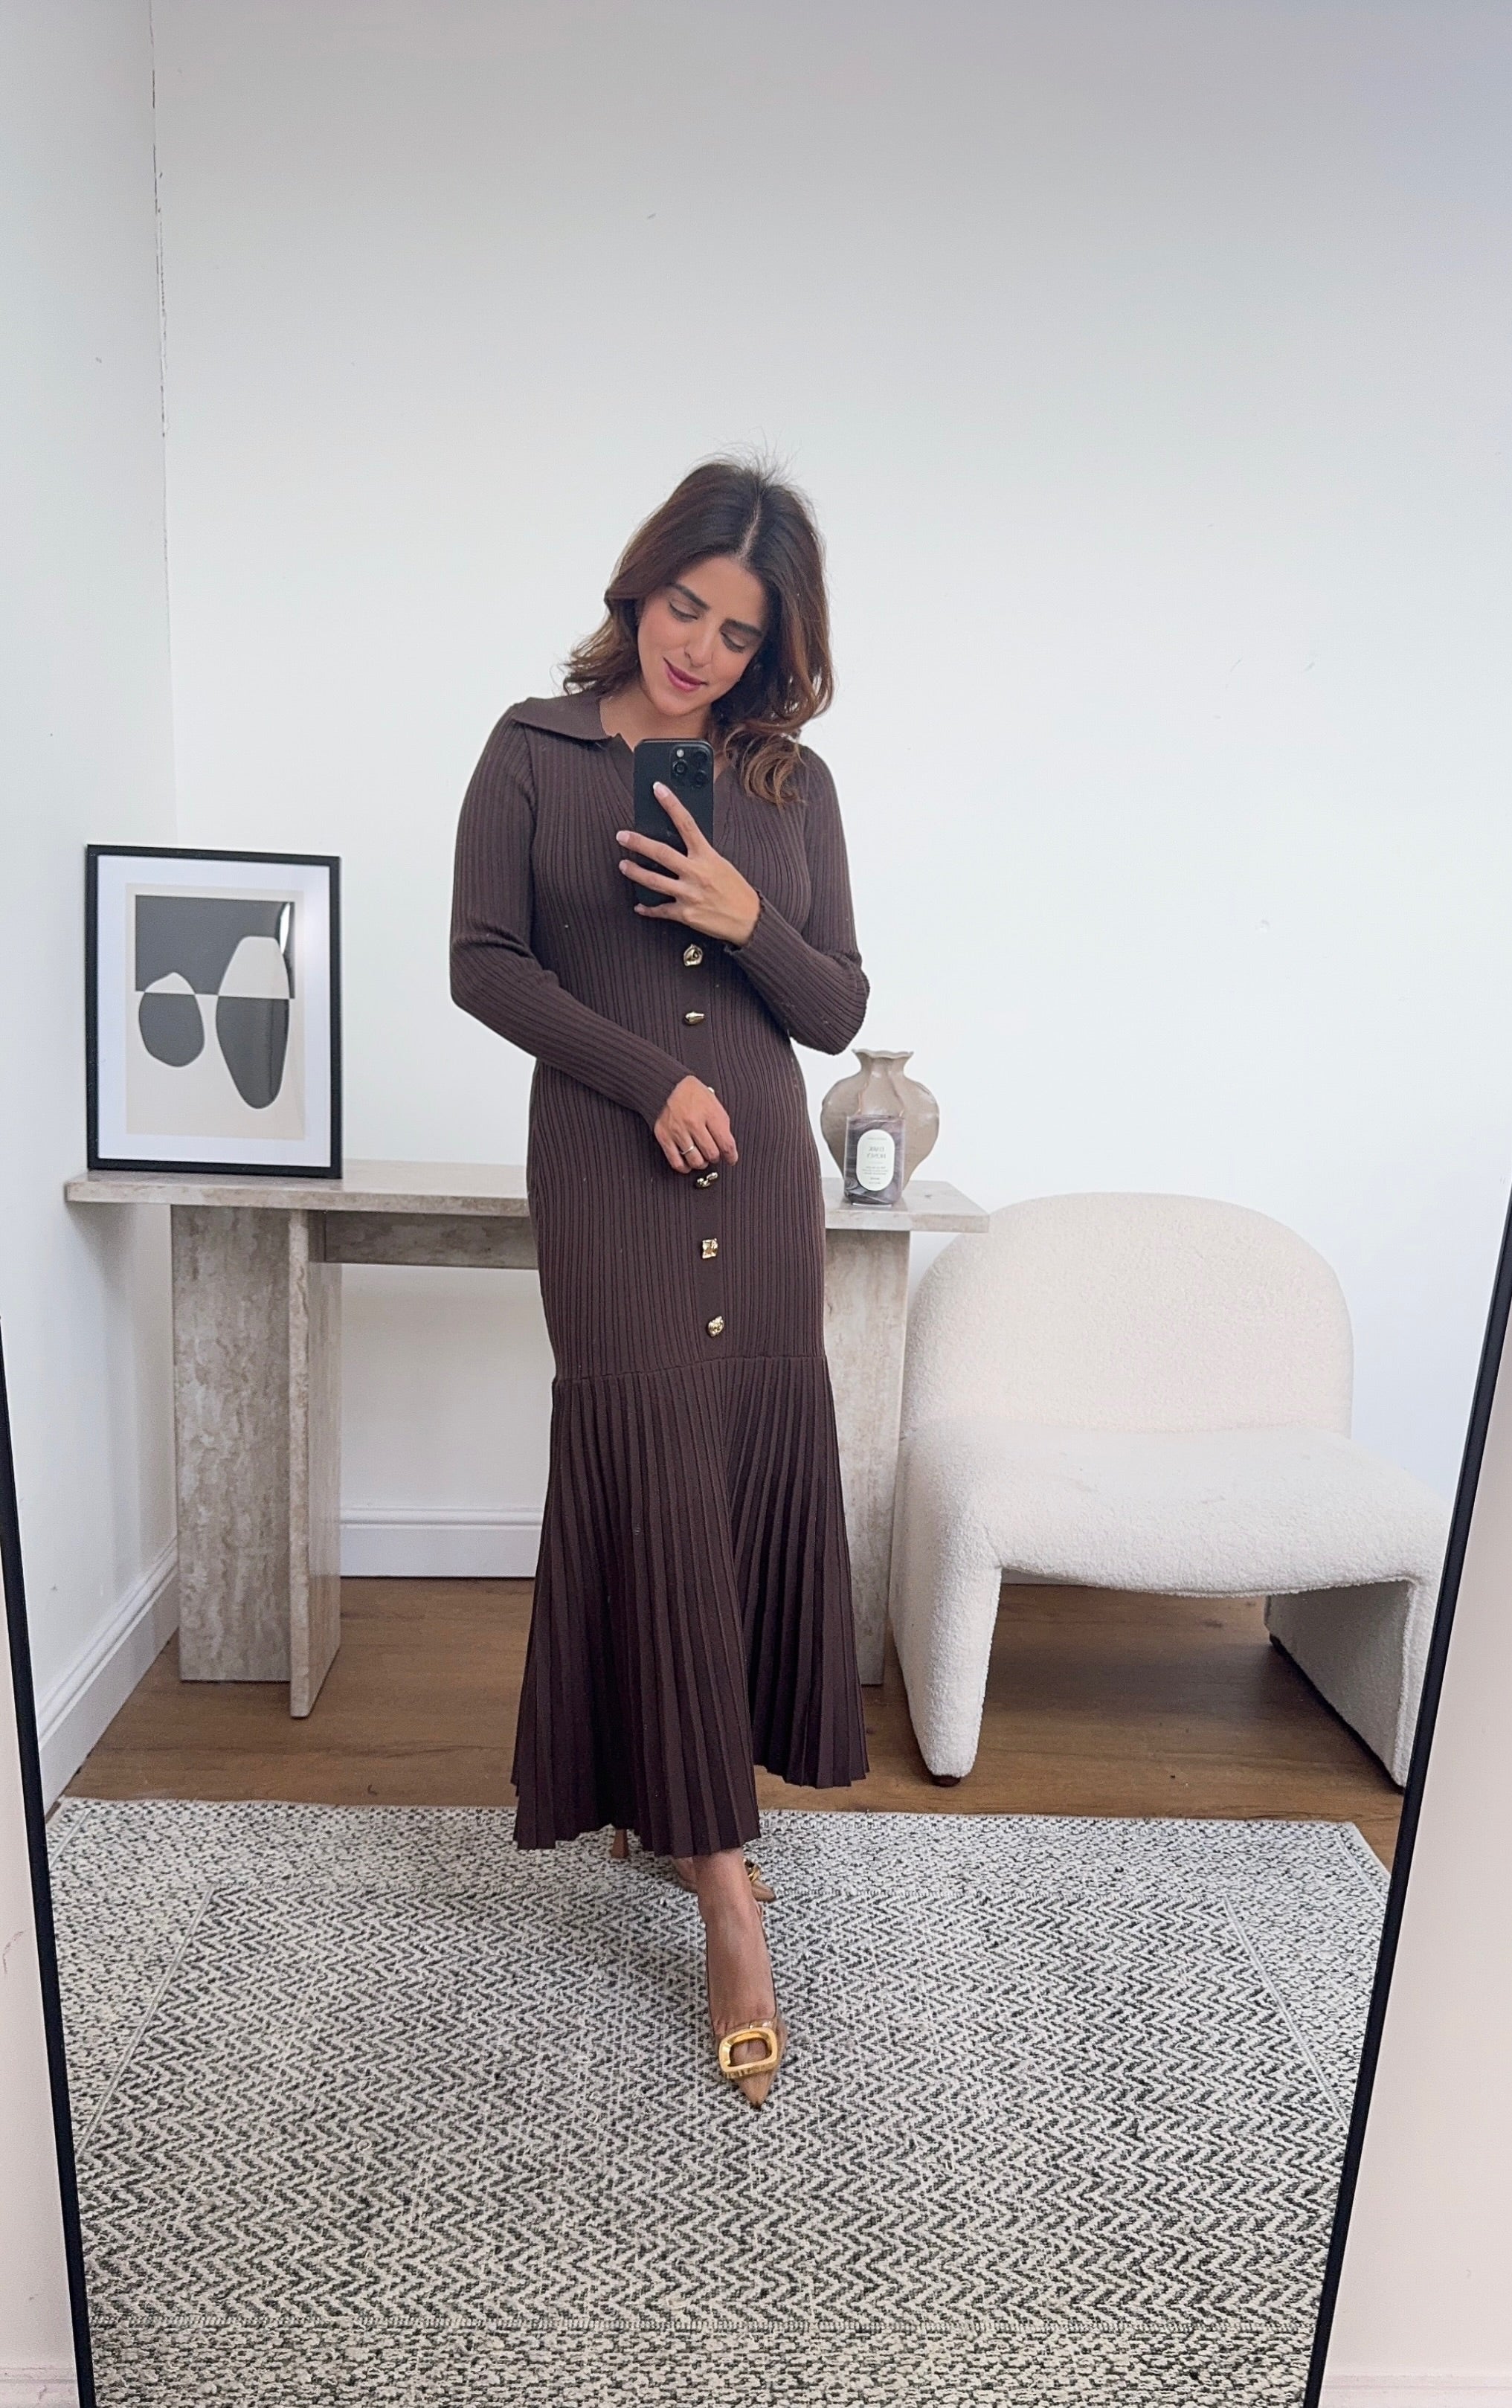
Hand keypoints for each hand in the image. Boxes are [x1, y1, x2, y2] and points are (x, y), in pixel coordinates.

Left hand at [617, 785, 760, 945]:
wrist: (749, 920)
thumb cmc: (737, 892)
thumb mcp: (721, 865)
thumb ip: (701, 855)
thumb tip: (681, 845)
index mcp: (707, 857)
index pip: (687, 824)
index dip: (671, 804)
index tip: (658, 790)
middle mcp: (696, 873)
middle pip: (661, 853)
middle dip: (638, 843)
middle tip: (622, 836)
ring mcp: (689, 894)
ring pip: (654, 880)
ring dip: (634, 872)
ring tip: (623, 865)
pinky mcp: (685, 913)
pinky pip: (660, 909)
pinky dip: (647, 908)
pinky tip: (639, 906)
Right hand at [654, 1075, 737, 1175]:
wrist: (668, 1085)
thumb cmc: (693, 1094)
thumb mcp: (714, 1104)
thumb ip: (722, 1126)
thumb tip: (727, 1147)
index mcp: (709, 1113)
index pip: (726, 1143)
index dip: (731, 1156)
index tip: (731, 1159)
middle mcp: (693, 1123)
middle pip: (712, 1154)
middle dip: (716, 1157)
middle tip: (714, 1154)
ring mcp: (678, 1131)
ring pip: (695, 1161)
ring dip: (702, 1163)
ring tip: (702, 1158)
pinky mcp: (664, 1137)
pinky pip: (677, 1162)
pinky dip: (685, 1167)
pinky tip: (688, 1163)